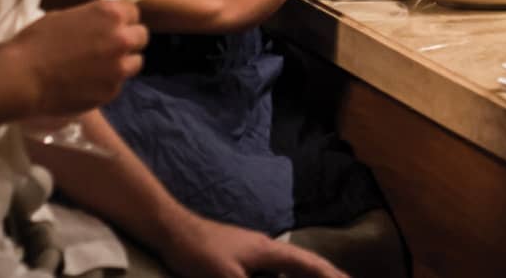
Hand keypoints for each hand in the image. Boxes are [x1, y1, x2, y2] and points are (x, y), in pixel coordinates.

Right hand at [6, 0, 146, 118]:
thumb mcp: (68, 16)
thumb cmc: (37, 41)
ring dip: (122, 63)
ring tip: (101, 69)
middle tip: (109, 49)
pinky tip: (88, 85)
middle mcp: (121, 38)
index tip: (112, 27)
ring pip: (135, 63)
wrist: (22, 77)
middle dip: (128, 40)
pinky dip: (107, 84)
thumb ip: (93, 19)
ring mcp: (118, 67)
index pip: (133, 12)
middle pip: (141, 37)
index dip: (122, 20)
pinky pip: (117, 85)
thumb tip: (100, 24)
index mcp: (111, 14)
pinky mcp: (110, 92)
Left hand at [160, 214, 346, 277]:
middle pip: (304, 264)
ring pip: (288, 267)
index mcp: (269, 252)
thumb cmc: (202, 252)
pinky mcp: (241, 258)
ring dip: (305, 275)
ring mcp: (254, 252)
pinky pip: (273, 271)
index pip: (308, 264)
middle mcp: (267, 249)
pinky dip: (286, 276)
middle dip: (323, 274)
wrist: (175, 231)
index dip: (330, 274)